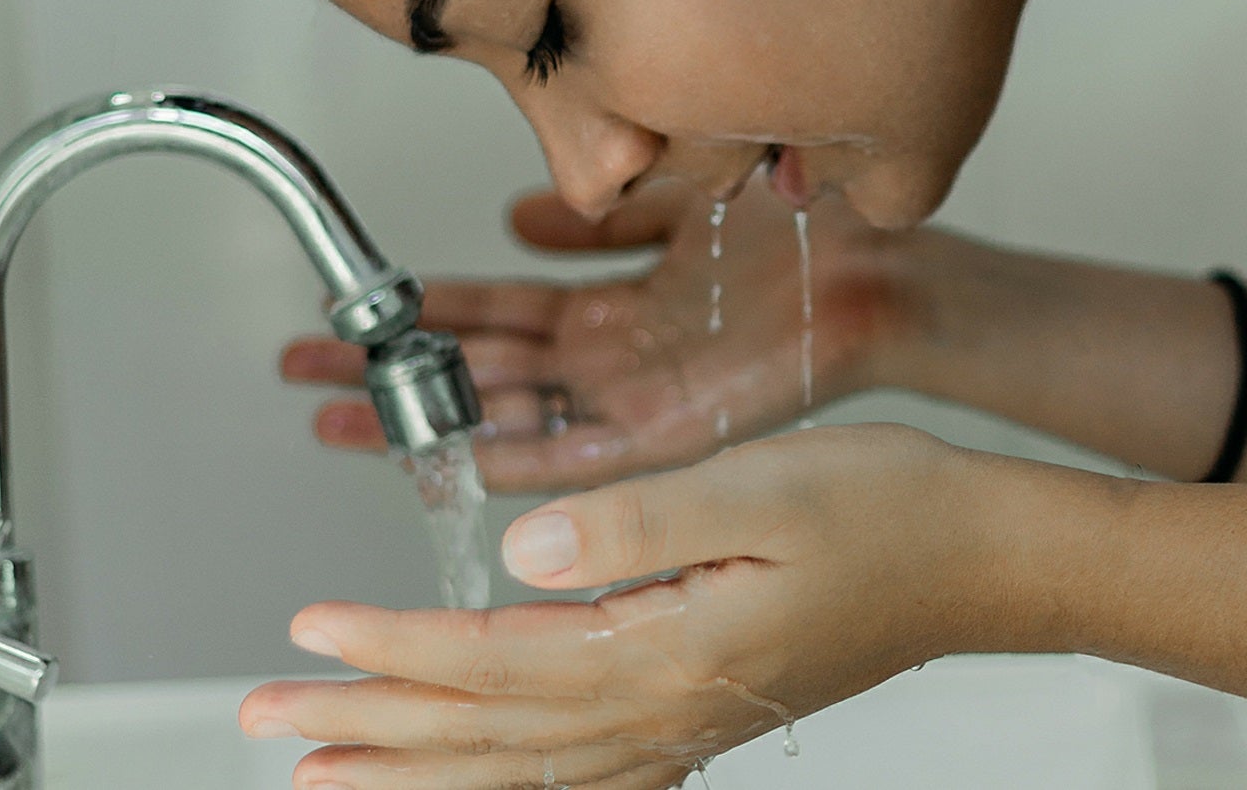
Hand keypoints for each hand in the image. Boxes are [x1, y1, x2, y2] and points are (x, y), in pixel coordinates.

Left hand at [240, 424, 1084, 788]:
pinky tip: (474, 774)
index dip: (394, 648)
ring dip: (418, 766)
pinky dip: (502, 779)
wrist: (976, 559)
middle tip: (270, 721)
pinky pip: (576, 769)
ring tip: (332, 769)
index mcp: (669, 649)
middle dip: (372, 728)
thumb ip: (637, 522)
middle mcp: (666, 707)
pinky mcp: (701, 707)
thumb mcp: (761, 486)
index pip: (495, 662)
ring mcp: (684, 720)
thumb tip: (518, 549)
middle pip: (488, 734)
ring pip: (520, 766)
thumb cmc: (883, 511)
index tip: (311, 631)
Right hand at [281, 169, 920, 489]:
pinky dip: (523, 460)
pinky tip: (462, 461)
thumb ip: (598, 214)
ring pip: (511, 414)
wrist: (877, 267)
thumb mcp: (672, 200)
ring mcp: (635, 397)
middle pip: (481, 367)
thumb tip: (518, 212)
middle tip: (307, 371)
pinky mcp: (673, 430)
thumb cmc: (793, 230)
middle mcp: (612, 355)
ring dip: (431, 419)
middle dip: (395, 370)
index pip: (496, 310)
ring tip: (346, 419)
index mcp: (613, 303)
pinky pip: (584, 455)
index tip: (356, 307)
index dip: (424, 310)